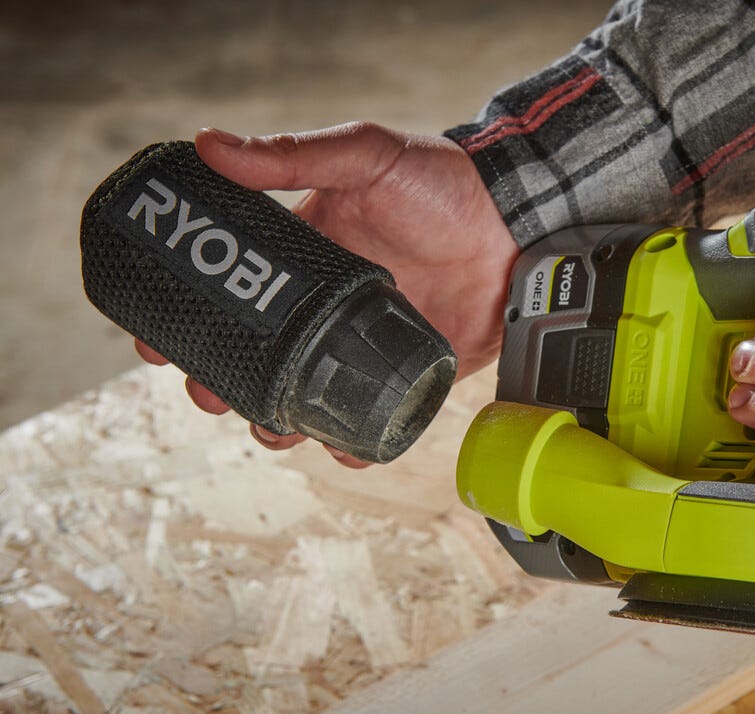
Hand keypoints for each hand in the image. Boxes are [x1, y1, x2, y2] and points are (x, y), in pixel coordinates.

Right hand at [136, 123, 519, 466]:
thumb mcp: (366, 156)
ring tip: (272, 428)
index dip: (188, 318)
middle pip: (255, 356)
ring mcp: (364, 343)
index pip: (230, 291)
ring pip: (302, 395)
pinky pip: (368, 416)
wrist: (516, 224)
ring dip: (275, 421)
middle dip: (222, 383)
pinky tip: (338, 446)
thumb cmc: (443, 183)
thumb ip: (296, 155)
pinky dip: (349, 441)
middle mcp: (325, 306)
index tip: (156, 342)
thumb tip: (211, 144)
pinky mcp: (406, 372)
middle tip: (210, 394)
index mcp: (304, 256)